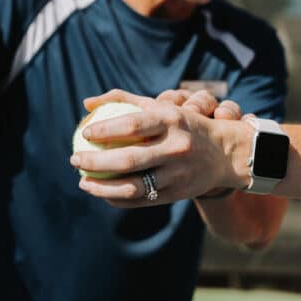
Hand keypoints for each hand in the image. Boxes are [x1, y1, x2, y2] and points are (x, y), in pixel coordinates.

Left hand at [71, 88, 248, 205]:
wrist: (225, 153)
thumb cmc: (183, 124)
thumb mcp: (162, 107)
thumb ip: (125, 100)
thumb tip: (86, 104)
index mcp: (172, 119)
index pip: (132, 125)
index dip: (104, 130)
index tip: (84, 133)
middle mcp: (176, 147)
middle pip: (128, 159)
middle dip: (95, 161)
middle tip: (75, 159)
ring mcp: (178, 173)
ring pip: (133, 186)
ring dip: (102, 187)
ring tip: (83, 182)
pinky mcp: (177, 194)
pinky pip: (141, 200)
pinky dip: (117, 199)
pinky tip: (102, 193)